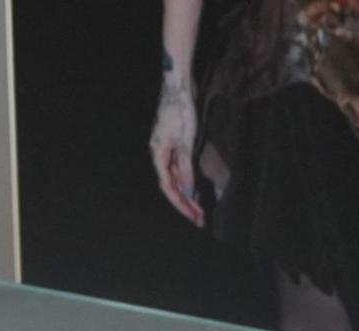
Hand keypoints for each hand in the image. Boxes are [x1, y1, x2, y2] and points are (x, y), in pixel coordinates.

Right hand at [150, 73, 204, 221]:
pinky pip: (179, 167)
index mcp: (158, 154)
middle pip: (172, 185)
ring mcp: (166, 147)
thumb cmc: (180, 109)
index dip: (181, 204)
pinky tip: (196, 188)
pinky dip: (188, 179)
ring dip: (187, 193)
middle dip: (185, 203)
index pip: (168, 187)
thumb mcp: (186, 141)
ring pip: (175, 177)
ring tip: (200, 208)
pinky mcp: (174, 141)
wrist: (178, 85)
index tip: (193, 216)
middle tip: (199, 218)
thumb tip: (188, 190)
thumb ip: (185, 167)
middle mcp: (160, 153)